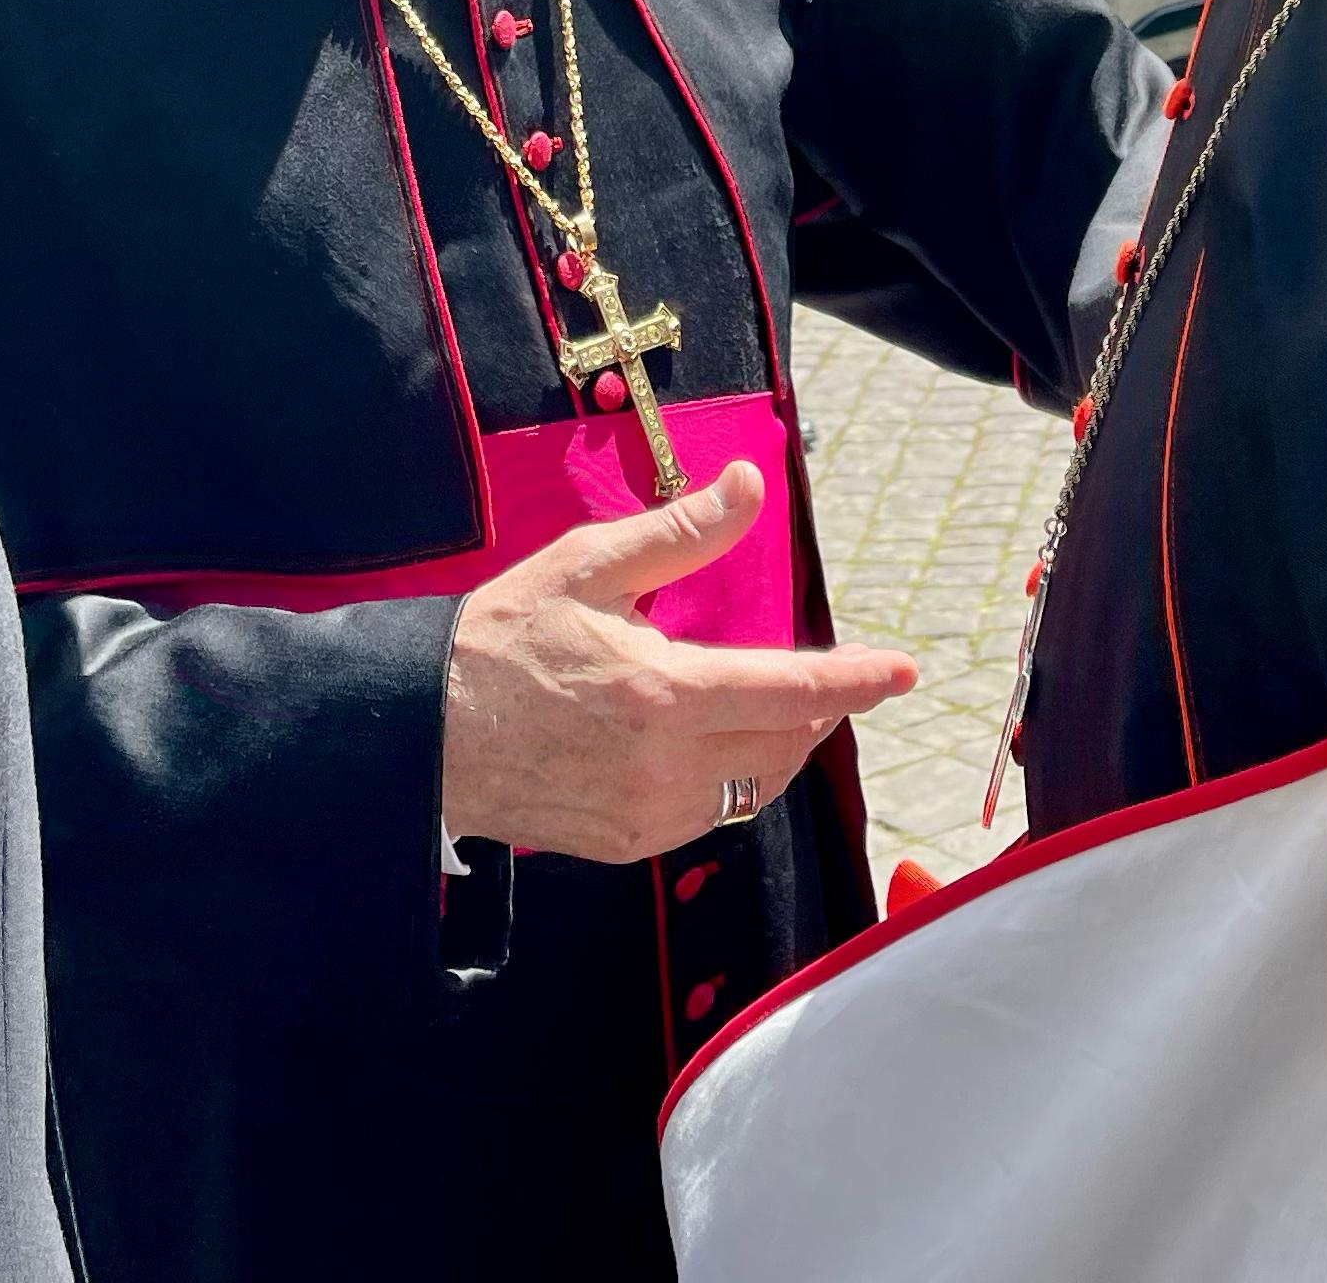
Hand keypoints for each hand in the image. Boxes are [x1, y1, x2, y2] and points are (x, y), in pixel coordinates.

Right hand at [440, 461, 916, 861]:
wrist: (421, 732)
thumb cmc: (500, 640)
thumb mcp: (587, 567)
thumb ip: (680, 533)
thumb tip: (750, 484)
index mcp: (663, 694)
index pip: (791, 690)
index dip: (857, 681)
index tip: (904, 671)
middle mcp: (665, 766)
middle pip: (784, 745)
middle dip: (817, 710)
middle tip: (825, 679)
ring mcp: (646, 815)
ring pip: (752, 786)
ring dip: (776, 747)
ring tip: (772, 707)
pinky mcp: (624, 843)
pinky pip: (709, 815)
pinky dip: (728, 779)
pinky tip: (708, 747)